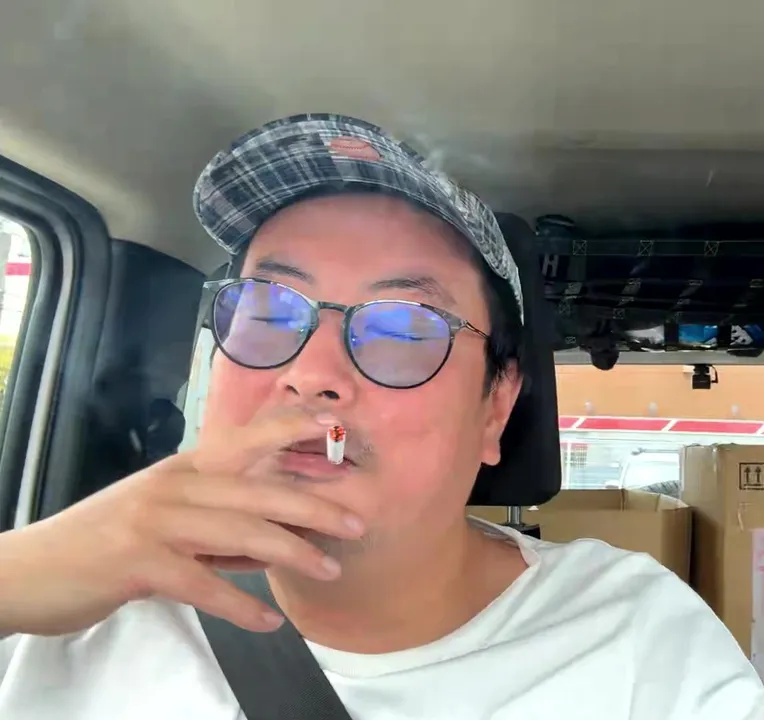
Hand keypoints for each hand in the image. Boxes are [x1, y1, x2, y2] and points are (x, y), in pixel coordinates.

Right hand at [0, 408, 363, 636]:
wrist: (29, 570)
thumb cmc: (105, 543)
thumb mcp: (164, 520)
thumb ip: (218, 524)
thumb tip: (279, 542)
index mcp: (183, 468)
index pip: (245, 439)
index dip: (290, 429)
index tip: (333, 426)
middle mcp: (174, 486)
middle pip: (258, 492)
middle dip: (314, 507)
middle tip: (357, 524)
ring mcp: (156, 521)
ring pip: (241, 534)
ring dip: (292, 554)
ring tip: (329, 570)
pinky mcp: (139, 562)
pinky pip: (204, 585)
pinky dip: (239, 606)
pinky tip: (267, 622)